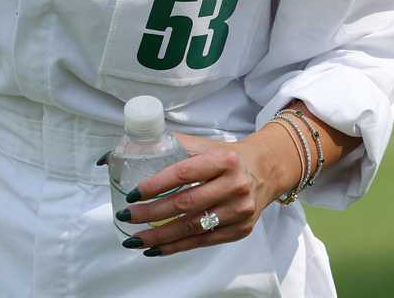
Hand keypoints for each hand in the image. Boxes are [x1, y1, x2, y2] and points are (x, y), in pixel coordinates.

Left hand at [114, 132, 299, 256]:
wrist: (265, 171)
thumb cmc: (227, 157)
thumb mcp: (205, 145)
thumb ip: (173, 146)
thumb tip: (132, 151)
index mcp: (224, 160)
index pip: (184, 174)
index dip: (156, 185)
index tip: (134, 193)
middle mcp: (234, 186)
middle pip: (186, 204)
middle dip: (152, 213)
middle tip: (128, 215)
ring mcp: (239, 211)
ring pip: (192, 228)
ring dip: (160, 236)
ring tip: (135, 239)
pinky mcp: (239, 231)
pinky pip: (202, 242)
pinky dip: (176, 247)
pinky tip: (155, 248)